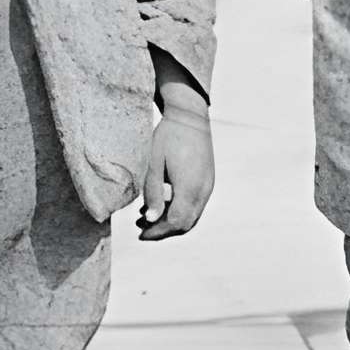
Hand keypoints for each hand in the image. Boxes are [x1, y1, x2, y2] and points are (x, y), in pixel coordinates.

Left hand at [136, 104, 214, 238]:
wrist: (190, 116)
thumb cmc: (168, 136)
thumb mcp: (153, 163)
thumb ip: (153, 193)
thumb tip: (150, 219)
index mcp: (189, 186)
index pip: (176, 221)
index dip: (158, 231)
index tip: (140, 233)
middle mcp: (203, 190)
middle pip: (186, 223)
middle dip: (164, 230)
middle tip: (142, 229)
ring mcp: (208, 186)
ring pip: (192, 216)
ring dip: (171, 221)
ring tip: (147, 217)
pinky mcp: (208, 181)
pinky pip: (195, 205)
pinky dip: (179, 211)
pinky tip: (163, 204)